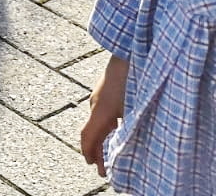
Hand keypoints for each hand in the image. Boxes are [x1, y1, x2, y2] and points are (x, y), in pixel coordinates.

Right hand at [80, 54, 127, 176]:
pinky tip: (115, 130)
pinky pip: (102, 114)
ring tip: (110, 152)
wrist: (130, 51)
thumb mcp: (133, 110)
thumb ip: (128, 131)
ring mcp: (99, 96)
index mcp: (100, 111)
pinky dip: (105, 128)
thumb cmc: (132, 80)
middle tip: (103, 168)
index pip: (87, 137)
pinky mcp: (105, 91)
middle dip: (97, 151)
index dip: (88, 153)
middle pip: (92, 132)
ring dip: (102, 139)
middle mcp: (95, 104)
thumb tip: (125, 151)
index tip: (93, 168)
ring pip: (97, 123)